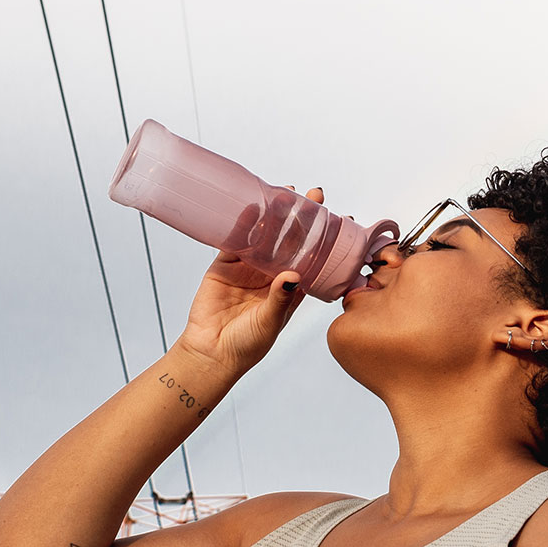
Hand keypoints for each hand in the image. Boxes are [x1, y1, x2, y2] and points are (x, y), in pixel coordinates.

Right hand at [173, 186, 321, 377]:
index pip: (311, 258)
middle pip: (289, 240)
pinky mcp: (225, 265)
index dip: (322, 239)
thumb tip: (292, 275)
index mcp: (291, 289)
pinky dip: (242, 224)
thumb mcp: (270, 321)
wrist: (211, 352)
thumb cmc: (247, 345)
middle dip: (301, 218)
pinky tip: (250, 209)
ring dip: (274, 216)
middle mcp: (272, 274)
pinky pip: (235, 241)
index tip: (336, 219)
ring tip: (285, 194)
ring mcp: (248, 268)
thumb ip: (281, 298)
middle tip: (312, 196)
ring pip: (264, 236)